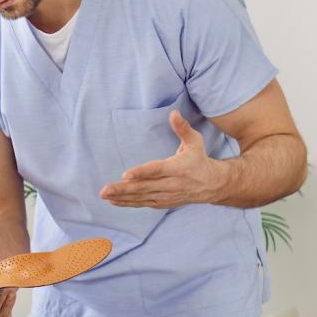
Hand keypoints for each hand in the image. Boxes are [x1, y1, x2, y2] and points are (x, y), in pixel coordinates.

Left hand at [99, 110, 226, 208]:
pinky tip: (114, 201)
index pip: (157, 170)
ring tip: (105, 195)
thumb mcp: (195, 142)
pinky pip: (144, 204)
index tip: (125, 175)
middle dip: (123, 189)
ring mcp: (167, 195)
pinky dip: (129, 203)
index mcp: (178, 168)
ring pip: (142, 197)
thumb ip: (183, 128)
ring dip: (122, 197)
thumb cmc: (199, 160)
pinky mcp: (163, 202)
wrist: (212, 184)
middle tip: (104, 190)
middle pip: (144, 187)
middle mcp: (171, 184)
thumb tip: (173, 113)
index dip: (141, 173)